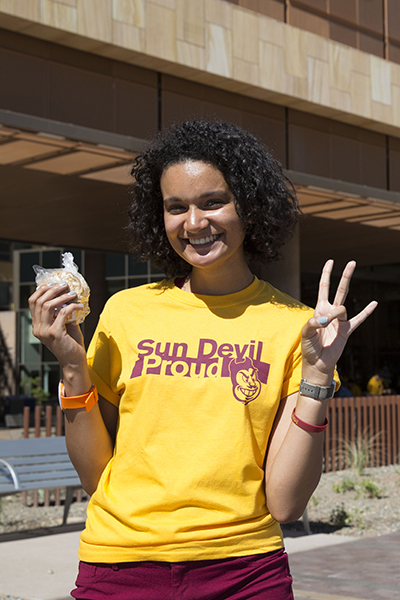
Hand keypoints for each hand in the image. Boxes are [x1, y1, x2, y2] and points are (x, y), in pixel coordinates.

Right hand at [28, 283, 86, 368]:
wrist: (74, 360)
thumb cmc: (71, 343)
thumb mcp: (64, 325)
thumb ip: (62, 312)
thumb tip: (68, 295)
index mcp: (37, 325)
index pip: (32, 302)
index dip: (42, 290)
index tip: (54, 284)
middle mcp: (37, 328)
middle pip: (39, 301)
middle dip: (52, 290)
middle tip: (65, 285)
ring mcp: (44, 331)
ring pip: (48, 305)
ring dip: (62, 296)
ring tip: (73, 293)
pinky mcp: (55, 333)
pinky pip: (62, 313)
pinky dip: (72, 306)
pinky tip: (80, 305)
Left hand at [301, 260, 376, 384]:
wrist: (317, 364)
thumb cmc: (309, 348)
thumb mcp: (305, 333)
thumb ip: (312, 323)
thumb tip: (325, 319)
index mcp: (319, 309)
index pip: (323, 288)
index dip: (326, 274)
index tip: (330, 261)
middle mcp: (330, 312)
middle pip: (339, 290)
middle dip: (345, 276)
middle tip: (352, 262)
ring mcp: (340, 321)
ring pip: (343, 306)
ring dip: (338, 306)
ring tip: (330, 318)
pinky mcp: (347, 331)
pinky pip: (358, 319)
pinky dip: (366, 311)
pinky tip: (374, 303)